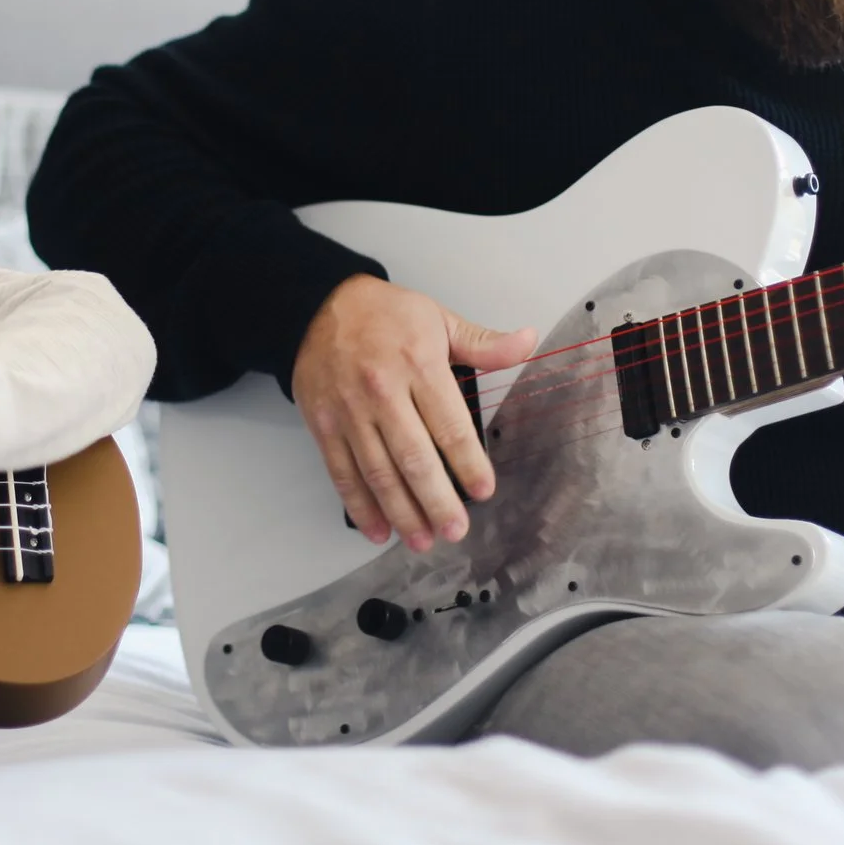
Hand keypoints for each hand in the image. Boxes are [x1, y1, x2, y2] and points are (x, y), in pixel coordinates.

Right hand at [291, 274, 537, 551]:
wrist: (316, 304)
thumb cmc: (384, 315)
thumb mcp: (438, 318)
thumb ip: (483, 343)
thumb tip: (527, 342)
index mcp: (418, 365)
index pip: (450, 425)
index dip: (469, 463)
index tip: (484, 491)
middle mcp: (383, 392)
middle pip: (414, 458)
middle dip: (437, 501)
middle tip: (456, 530)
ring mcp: (349, 411)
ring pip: (379, 472)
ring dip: (402, 512)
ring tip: (423, 540)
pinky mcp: (323, 425)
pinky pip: (343, 472)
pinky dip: (360, 505)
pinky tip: (379, 530)